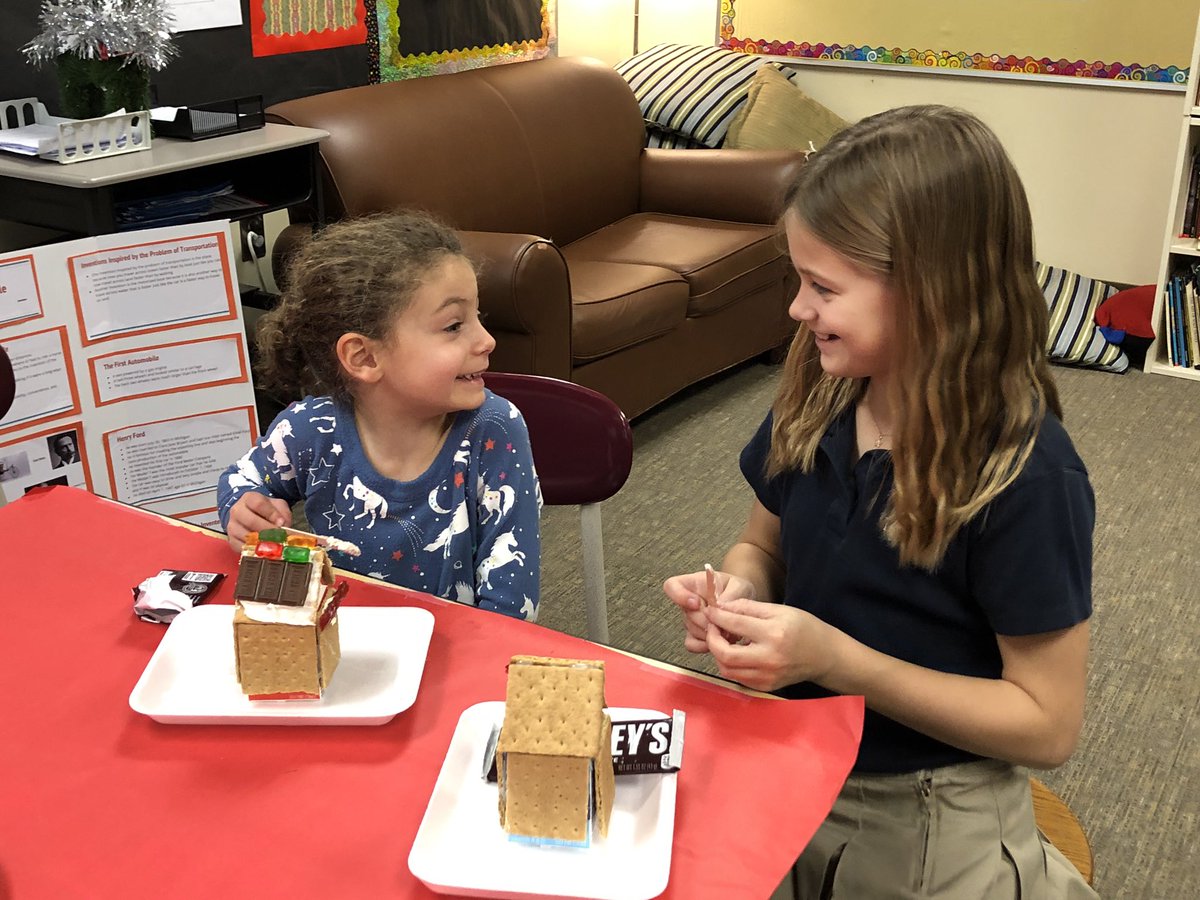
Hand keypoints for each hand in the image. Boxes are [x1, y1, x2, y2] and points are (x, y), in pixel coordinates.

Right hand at [225, 493, 291, 551]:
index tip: (282, 523)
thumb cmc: (266, 510)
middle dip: (268, 531)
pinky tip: (265, 551)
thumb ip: (282, 513)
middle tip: (280, 538)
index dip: (272, 514)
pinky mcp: (231, 540)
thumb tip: (283, 526)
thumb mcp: (277, 505)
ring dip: (262, 543)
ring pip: (246, 536)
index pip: (259, 504)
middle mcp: (237, 511)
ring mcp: (232, 526)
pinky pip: (242, 548)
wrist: (250, 515)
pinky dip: (255, 551)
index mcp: (249, 498)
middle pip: (251, 521)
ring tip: (275, 546)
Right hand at [663, 569, 755, 654]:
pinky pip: (692, 644)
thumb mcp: (738, 586)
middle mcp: (688, 602)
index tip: (696, 602)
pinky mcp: (695, 635)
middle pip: (686, 614)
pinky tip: (719, 638)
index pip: (672, 586)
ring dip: (711, 632)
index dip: (680, 596)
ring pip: (692, 630)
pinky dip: (706, 644)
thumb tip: (720, 606)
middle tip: (723, 619)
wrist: (740, 602)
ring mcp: (690, 620)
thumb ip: (731, 594)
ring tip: (727, 627)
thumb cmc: (736, 590)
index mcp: (693, 584)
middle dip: (707, 619)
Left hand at [703, 597, 837, 692]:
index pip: (734, 625)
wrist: (824, 656)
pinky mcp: (766, 686)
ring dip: (719, 654)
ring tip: (723, 640)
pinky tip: (736, 652)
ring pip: (727, 669)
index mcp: (773, 634)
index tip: (711, 611)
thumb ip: (749, 608)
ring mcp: (767, 676)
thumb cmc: (804, 628)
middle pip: (725, 654)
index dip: (717, 617)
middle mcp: (769, 659)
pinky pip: (738, 677)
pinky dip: (731, 665)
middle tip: (713, 628)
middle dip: (712, 639)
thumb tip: (722, 607)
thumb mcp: (779, 610)